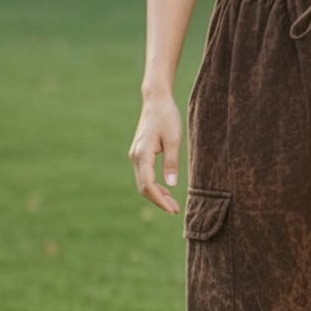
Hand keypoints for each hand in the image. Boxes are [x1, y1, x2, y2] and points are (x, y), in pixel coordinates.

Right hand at [130, 91, 182, 213]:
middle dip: (159, 201)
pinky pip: (144, 175)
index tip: (173, 209)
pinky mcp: (139, 153)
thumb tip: (172, 184)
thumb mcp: (174, 139)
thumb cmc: (167, 117)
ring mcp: (136, 155)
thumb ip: (172, 162)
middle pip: (144, 187)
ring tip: (173, 203)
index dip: (160, 200)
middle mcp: (135, 157)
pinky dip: (154, 186)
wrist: (156, 100)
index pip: (148, 185)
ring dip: (156, 195)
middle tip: (175, 210)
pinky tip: (166, 191)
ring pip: (143, 182)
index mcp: (143, 154)